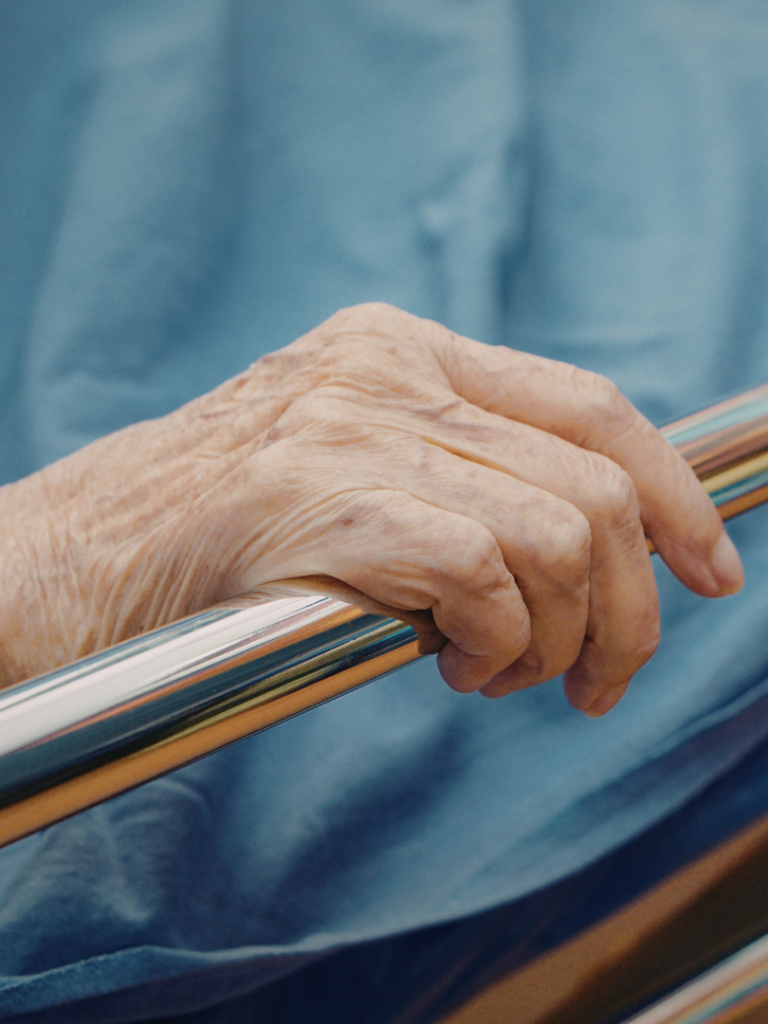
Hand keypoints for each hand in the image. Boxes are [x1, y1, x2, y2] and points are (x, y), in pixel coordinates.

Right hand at [0, 304, 742, 713]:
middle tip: (600, 679)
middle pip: (596, 484)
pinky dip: (498, 641)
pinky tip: (454, 665)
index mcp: (406, 346)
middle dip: (632, 606)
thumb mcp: (357, 459)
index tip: (710, 576)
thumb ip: (460, 469)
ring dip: (561, 638)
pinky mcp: (320, 498)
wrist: (90, 553)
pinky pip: (482, 576)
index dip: (674, 496)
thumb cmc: (232, 530)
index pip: (592, 406)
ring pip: (556, 537)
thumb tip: (584, 539)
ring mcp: (354, 427)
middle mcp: (390, 369)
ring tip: (503, 677)